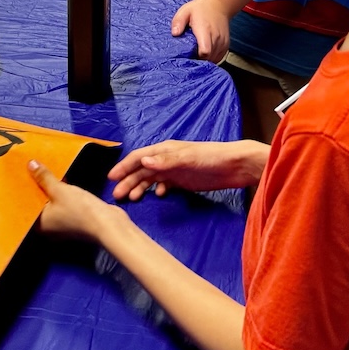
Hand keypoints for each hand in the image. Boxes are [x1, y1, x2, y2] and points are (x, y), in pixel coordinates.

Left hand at [28, 159, 119, 240]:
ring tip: (42, 170)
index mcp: (39, 225)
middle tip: (29, 168)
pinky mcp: (72, 219)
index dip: (22, 190)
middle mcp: (47, 227)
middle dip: (35, 187)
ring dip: (48, 189)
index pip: (24, 206)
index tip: (18, 175)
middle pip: (37, 203)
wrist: (108, 223)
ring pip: (49, 203)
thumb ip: (44, 177)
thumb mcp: (59, 190)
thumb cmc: (80, 210)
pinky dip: (59, 193)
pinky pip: (60, 204)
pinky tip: (59, 180)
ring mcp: (60, 224)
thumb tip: (30, 164)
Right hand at [109, 140, 267, 200]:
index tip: (111, 178)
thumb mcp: (188, 158)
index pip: (138, 157)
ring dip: (140, 187)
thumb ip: (165, 160)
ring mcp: (175, 170)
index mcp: (164, 150)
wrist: (236, 166)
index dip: (124, 167)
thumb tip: (143, 161)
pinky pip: (165, 185)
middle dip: (128, 181)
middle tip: (117, 196)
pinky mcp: (184, 180)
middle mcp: (166, 159)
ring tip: (130, 199)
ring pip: (151, 179)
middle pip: (142, 170)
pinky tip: (156, 196)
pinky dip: (157, 190)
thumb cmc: (212, 157)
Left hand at [171, 0, 231, 61]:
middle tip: (190, 56)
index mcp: (205, 30)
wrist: (218, 4)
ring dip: (205, 59)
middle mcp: (216, 37)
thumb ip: (178, 22)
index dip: (197, 57)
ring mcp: (222, 42)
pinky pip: (219, 57)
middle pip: (209, 58)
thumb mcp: (185, 11)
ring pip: (214, 59)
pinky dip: (212, 58)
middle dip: (199, 60)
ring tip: (196, 54)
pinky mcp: (226, 44)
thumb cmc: (200, 9)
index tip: (189, 56)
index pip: (205, 51)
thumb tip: (175, 33)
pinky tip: (204, 54)